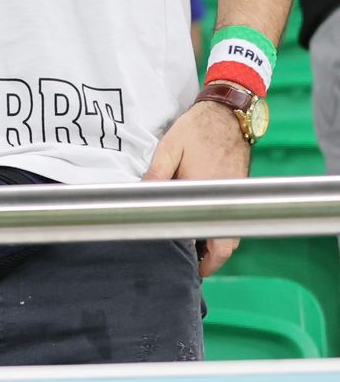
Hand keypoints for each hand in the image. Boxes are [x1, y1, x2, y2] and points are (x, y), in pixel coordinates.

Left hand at [144, 100, 251, 275]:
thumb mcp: (169, 148)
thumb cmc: (196, 129)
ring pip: (232, 234)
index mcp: (206, 192)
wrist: (228, 114)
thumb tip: (142, 196)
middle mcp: (225, 199)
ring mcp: (235, 196)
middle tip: (193, 268)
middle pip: (226, 244)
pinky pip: (232, 219)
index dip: (200, 258)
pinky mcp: (238, 190)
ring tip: (195, 251)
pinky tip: (203, 226)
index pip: (209, 238)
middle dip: (211, 260)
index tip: (186, 267)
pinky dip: (221, 229)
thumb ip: (157, 175)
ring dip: (216, 245)